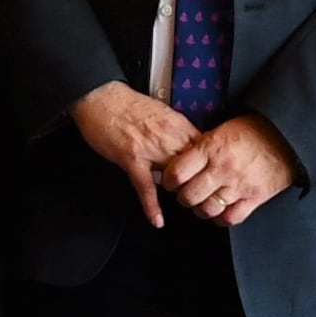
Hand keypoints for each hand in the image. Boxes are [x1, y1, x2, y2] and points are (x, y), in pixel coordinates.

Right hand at [71, 82, 203, 227]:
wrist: (101, 97)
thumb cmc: (127, 104)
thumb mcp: (162, 113)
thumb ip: (177, 132)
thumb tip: (189, 145)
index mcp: (177, 125)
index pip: (204, 150)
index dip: (211, 167)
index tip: (214, 179)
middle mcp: (168, 137)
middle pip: (195, 166)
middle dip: (201, 184)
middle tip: (205, 199)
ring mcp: (150, 149)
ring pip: (175, 177)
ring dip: (182, 194)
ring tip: (189, 209)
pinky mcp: (131, 159)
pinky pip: (145, 187)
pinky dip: (152, 206)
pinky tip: (157, 219)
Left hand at [163, 112, 300, 224]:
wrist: (286, 135)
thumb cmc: (255, 130)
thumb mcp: (221, 129)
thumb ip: (201, 147)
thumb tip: (182, 161)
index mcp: (211, 148)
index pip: (176, 174)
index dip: (168, 181)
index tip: (171, 181)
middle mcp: (222, 168)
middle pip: (189, 196)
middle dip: (183, 198)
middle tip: (185, 194)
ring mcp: (239, 185)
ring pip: (207, 210)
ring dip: (201, 210)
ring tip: (202, 203)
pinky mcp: (255, 197)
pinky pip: (231, 218)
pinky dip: (222, 218)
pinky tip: (220, 211)